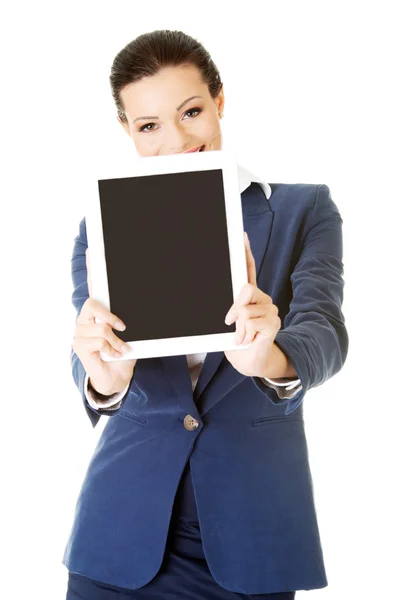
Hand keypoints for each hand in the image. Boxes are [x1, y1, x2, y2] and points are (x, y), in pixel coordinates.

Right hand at [71, 249, 136, 395]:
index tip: (92, 250)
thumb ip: (129, 318)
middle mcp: (85, 318)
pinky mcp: (79, 345)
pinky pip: (99, 339)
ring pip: (100, 326)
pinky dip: (112, 347)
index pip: (94, 287)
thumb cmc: (123, 351)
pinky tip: (114, 354)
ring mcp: (79, 331)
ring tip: (121, 348)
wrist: (117, 376)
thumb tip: (151, 297)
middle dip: (109, 315)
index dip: (92, 268)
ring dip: (116, 340)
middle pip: (92, 303)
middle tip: (123, 326)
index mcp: (98, 312)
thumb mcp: (130, 332)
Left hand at [223, 232, 280, 376]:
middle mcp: (262, 300)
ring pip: (245, 310)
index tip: (242, 236)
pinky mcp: (274, 324)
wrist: (251, 362)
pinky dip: (245, 334)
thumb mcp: (231, 323)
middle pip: (246, 289)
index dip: (246, 253)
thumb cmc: (239, 341)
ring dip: (239, 328)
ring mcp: (270, 311)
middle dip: (235, 307)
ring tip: (243, 336)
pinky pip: (252, 322)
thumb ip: (233, 310)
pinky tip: (249, 340)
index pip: (248, 270)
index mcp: (250, 297)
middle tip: (230, 322)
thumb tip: (232, 311)